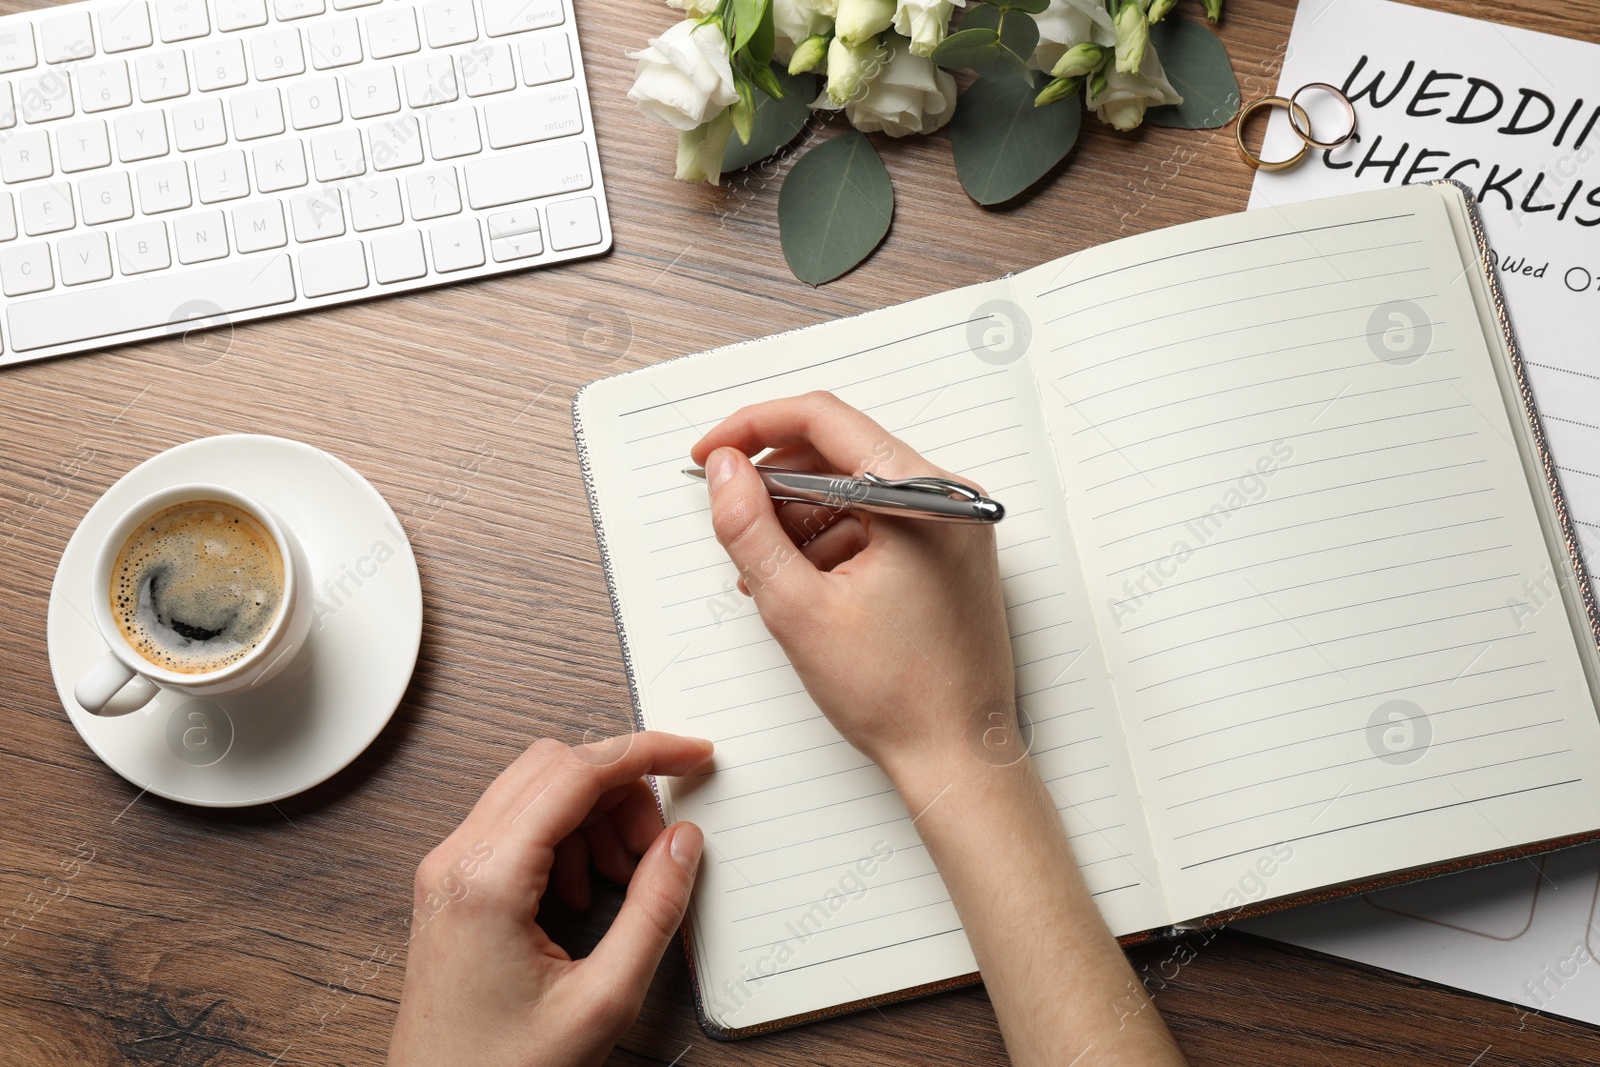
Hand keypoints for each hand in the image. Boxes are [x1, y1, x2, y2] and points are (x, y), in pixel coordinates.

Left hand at [388, 731, 713, 1066]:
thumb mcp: (603, 1000)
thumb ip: (652, 912)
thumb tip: (682, 845)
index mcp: (487, 880)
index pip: (575, 772)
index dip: (644, 753)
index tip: (692, 755)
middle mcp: (456, 861)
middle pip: (554, 767)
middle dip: (621, 791)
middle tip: (659, 844)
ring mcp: (447, 871)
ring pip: (536, 791)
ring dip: (595, 816)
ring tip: (624, 876)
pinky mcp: (452, 888)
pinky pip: (517, 826)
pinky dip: (566, 838)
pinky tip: (586, 891)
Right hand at [690, 391, 1015, 787]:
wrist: (957, 757)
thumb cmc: (900, 697)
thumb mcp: (797, 608)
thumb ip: (749, 529)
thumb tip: (724, 471)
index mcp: (921, 497)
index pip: (824, 419)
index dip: (753, 428)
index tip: (711, 455)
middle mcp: (946, 498)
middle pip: (839, 450)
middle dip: (773, 482)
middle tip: (731, 519)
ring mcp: (952, 525)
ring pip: (853, 488)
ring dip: (798, 517)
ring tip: (764, 573)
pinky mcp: (948, 552)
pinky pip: (876, 521)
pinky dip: (830, 540)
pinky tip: (801, 585)